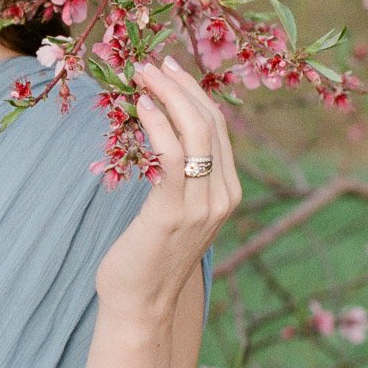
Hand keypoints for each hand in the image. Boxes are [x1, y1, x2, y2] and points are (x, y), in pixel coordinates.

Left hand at [94, 49, 241, 317]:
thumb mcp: (173, 211)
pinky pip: (172, 155)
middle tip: (154, 61)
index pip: (218, 128)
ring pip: (195, 133)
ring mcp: (202, 206)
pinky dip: (158, 123)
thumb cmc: (147, 257)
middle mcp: (222, 197)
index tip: (170, 68)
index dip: (195, 93)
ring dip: (168, 95)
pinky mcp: (173, 213)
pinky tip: (140, 105)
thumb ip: (178, 179)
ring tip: (143, 73)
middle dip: (182, 86)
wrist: (141, 306)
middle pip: (210, 123)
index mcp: (227, 193)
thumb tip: (160, 135)